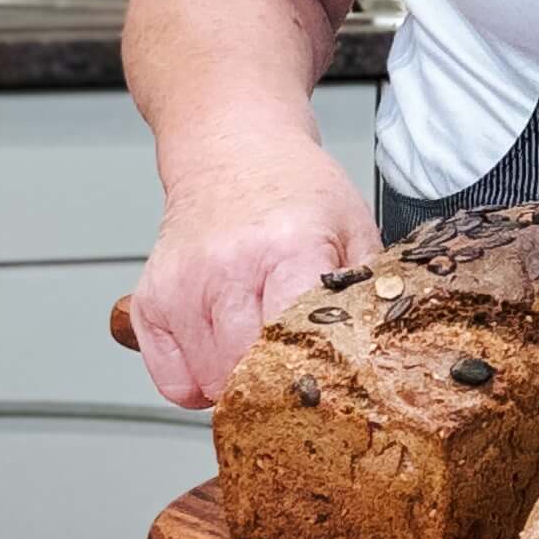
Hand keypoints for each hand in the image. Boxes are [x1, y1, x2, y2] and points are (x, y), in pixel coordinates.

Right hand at [128, 145, 381, 408]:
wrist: (232, 149)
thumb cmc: (293, 190)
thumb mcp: (352, 227)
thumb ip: (370, 291)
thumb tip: (387, 351)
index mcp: (288, 249)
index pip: (295, 346)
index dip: (313, 379)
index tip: (328, 389)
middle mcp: (227, 268)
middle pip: (247, 374)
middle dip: (276, 387)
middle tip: (294, 372)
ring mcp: (181, 287)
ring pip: (210, 384)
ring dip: (237, 384)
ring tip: (258, 345)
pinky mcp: (151, 301)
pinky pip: (174, 383)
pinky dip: (198, 382)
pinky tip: (222, 349)